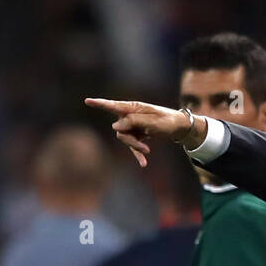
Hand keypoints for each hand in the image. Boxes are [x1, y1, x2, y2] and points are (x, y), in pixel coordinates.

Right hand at [84, 97, 204, 167]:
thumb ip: (133, 122)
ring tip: (148, 152)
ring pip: (125, 139)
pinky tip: (143, 164)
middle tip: (146, 149)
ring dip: (135, 147)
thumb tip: (115, 126)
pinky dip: (137, 153)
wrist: (178, 127)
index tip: (87, 101)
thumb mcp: (151, 122)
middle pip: (120, 130)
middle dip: (130, 141)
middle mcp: (130, 115)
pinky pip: (132, 145)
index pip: (113, 106)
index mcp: (133, 107)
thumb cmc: (167, 121)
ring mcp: (132, 125)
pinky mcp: (136, 134)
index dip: (100, 104)